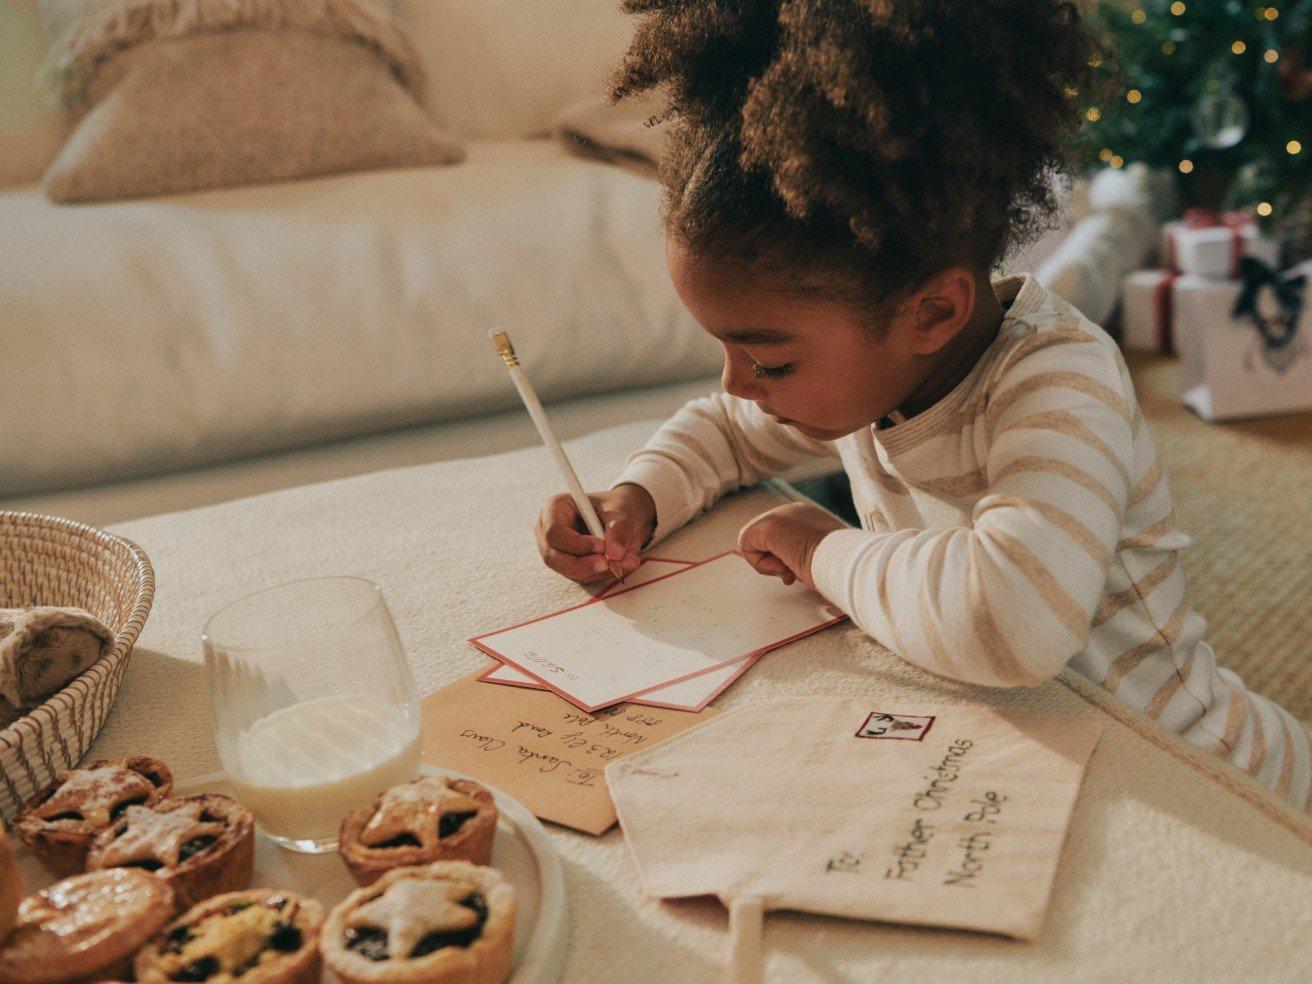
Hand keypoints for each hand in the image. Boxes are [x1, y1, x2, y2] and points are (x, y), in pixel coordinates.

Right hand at [535, 483, 656, 583]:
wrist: (623, 518)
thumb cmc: (617, 507)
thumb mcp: (623, 511)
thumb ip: (620, 529)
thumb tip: (614, 553)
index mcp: (555, 507)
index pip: (554, 532)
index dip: (576, 544)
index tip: (601, 547)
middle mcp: (548, 530)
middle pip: (553, 557)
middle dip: (582, 565)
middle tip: (609, 564)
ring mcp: (556, 550)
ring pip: (567, 571)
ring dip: (595, 572)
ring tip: (623, 562)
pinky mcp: (567, 565)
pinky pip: (579, 577)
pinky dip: (600, 575)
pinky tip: (618, 566)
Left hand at [736, 501, 847, 591]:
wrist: (849, 563)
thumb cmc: (841, 568)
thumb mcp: (822, 557)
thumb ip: (804, 554)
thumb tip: (789, 566)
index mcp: (808, 517)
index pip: (780, 539)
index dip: (785, 560)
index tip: (802, 570)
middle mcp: (792, 511)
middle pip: (763, 540)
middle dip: (775, 562)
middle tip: (794, 573)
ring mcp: (780, 514)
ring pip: (753, 542)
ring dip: (770, 564)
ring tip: (792, 568)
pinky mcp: (769, 525)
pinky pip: (746, 546)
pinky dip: (761, 564)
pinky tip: (784, 566)